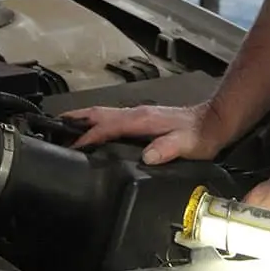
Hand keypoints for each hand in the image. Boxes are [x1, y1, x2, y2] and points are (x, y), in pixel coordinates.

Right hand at [62, 102, 229, 164]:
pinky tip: (95, 134)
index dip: (87, 136)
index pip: (107, 127)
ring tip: (66, 129)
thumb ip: (168, 148)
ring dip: (84, 120)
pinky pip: (113, 120)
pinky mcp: (143, 121)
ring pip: (104, 115)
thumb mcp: (188, 144)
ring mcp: (139, 116)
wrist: (215, 122)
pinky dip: (97, 124)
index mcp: (142, 120)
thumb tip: (148, 156)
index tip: (71, 147)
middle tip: (54, 125)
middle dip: (75, 119)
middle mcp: (137, 114)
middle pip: (99, 114)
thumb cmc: (202, 134)